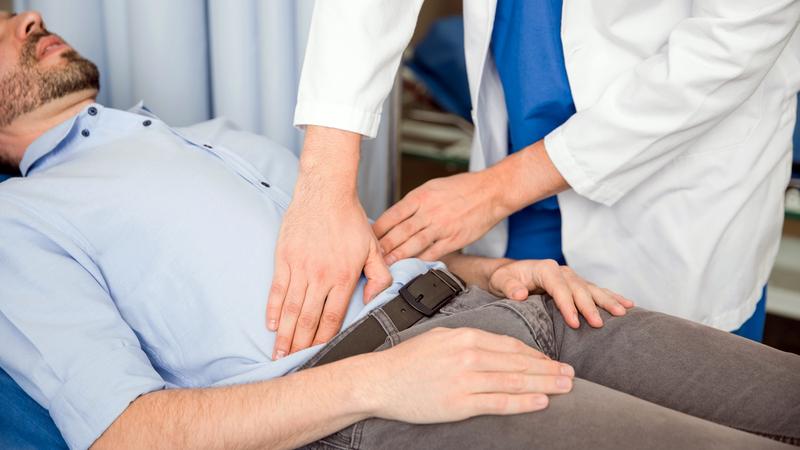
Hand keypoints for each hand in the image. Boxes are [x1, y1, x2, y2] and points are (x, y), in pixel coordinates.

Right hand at [267, 127, 391, 358]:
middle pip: (308, 318)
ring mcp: (300, 267)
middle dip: (301, 344)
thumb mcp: (374, 248)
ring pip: (290, 308)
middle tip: (293, 363)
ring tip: (279, 352)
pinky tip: (272, 324)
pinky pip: (277, 289)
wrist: (326, 191)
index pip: (333, 317)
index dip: (324, 339)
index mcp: (344, 276)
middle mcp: (321, 276)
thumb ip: (380, 276)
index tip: (319, 354)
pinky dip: (273, 308)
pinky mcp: (285, 257)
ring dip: (285, 333)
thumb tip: (373, 300)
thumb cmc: (350, 219)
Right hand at [366, 327, 574, 422]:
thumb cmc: (408, 361)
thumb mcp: (439, 338)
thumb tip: (496, 347)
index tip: (551, 362)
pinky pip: (498, 402)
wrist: (379, 380)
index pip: (510, 345)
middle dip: (548, 369)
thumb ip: (468, 341)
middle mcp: (468, 354)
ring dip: (544, 384)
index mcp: (464, 336)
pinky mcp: (459, 402)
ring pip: (514, 380)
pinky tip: (541, 402)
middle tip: (571, 374)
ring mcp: (464, 379)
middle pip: (518, 362)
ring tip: (566, 386)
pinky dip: (523, 402)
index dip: (535, 355)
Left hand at [373, 170, 504, 262]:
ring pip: (413, 245)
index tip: (367, 237)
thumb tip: (396, 218)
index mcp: (421, 197)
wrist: (491, 191)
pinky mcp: (454, 240)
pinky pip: (433, 253)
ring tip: (385, 265)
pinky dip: (420, 260)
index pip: (392, 215)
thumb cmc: (463, 188)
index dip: (377, 229)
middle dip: (382, 247)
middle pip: (399, 233)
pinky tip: (411, 266)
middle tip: (370, 257)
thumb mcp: (433, 187)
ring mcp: (441, 227)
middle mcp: (429, 212)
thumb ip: (414, 203)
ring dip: (397, 257)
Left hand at [488, 259, 634, 327]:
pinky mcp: (576, 285)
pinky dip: (611, 297)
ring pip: (592, 289)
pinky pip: (596, 291)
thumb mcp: (500, 281)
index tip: (574, 323)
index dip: (567, 304)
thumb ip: (509, 287)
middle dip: (590, 306)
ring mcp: (571, 278)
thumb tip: (520, 293)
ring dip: (608, 300)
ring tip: (623, 312)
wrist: (508, 273)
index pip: (559, 287)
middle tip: (598, 324)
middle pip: (579, 288)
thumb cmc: (504, 279)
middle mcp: (561, 271)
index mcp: (544, 269)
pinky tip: (627, 304)